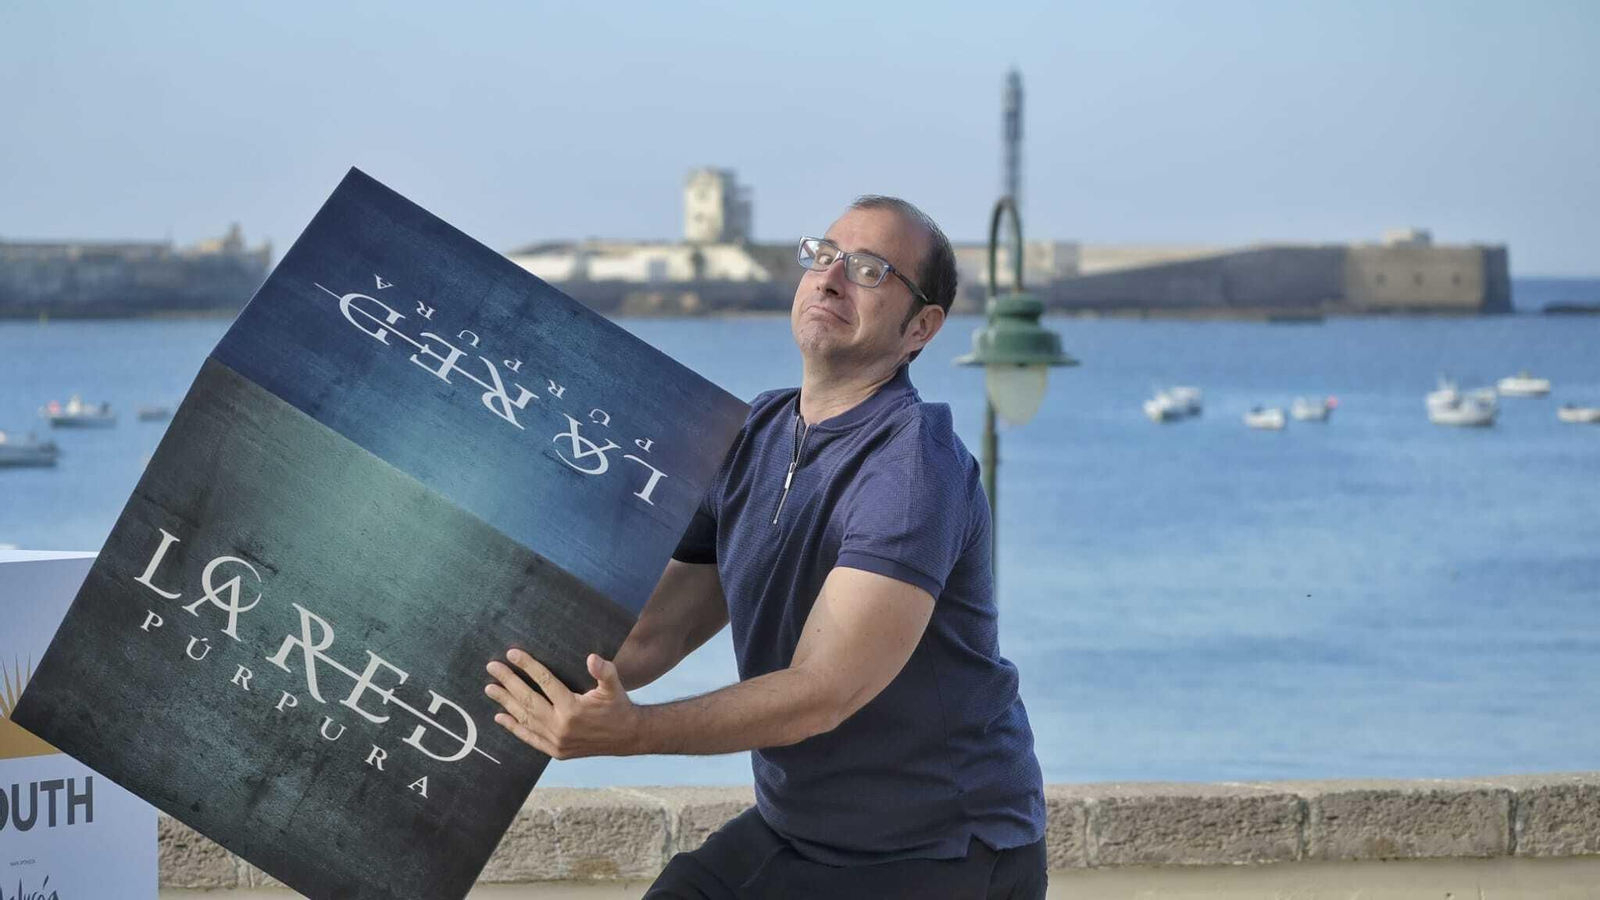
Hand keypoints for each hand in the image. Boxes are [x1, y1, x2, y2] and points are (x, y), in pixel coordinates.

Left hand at [485, 649, 640, 759]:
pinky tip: (499, 717)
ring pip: (525, 719)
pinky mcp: (555, 751)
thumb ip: (605, 671)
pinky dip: (514, 727)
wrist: (626, 737)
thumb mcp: (614, 686)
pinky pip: (529, 738)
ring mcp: (556, 741)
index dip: (528, 666)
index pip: (545, 682)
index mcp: (573, 708)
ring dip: (505, 702)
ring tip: (490, 688)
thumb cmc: (618, 707)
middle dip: (508, 682)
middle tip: (492, 667)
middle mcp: (561, 726)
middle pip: (528, 700)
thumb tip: (592, 658)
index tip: (512, 654)